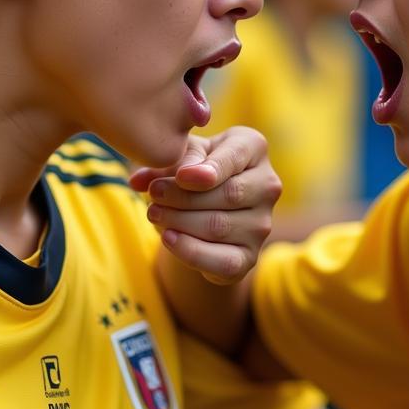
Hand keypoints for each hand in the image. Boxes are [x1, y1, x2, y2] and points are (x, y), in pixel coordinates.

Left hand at [130, 127, 281, 284]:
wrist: (201, 210)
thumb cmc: (192, 171)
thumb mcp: (180, 158)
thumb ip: (164, 165)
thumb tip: (141, 182)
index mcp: (253, 148)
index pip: (236, 157)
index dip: (210, 170)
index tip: (181, 177)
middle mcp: (268, 185)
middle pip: (229, 194)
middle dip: (185, 197)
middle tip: (153, 195)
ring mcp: (261, 224)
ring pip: (220, 226)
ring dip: (180, 221)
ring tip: (153, 213)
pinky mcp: (249, 257)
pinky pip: (222, 260)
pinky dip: (191, 250)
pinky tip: (168, 238)